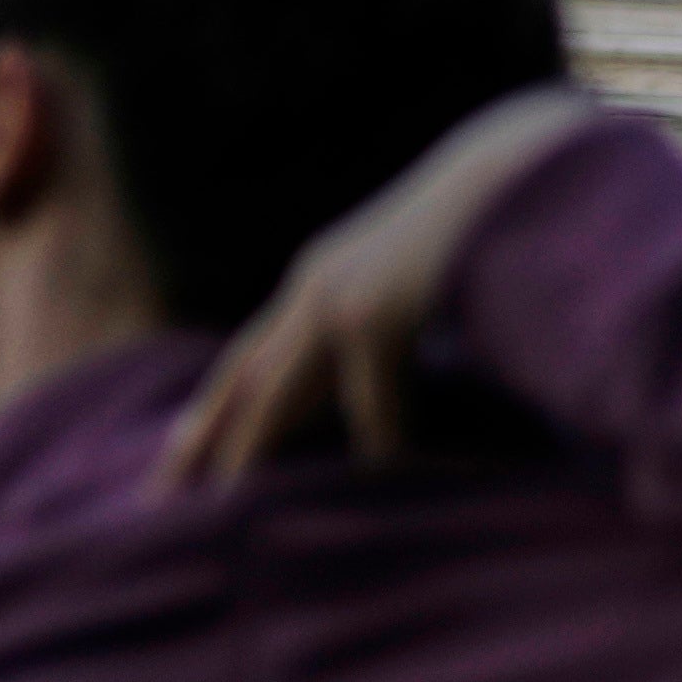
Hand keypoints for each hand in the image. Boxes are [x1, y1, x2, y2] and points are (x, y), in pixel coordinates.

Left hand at [156, 170, 511, 490]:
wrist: (518, 170)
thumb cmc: (483, 231)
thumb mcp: (421, 283)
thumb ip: (393, 330)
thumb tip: (391, 386)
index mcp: (323, 282)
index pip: (251, 359)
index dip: (213, 411)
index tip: (180, 458)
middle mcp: (315, 288)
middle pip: (242, 379)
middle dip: (201, 441)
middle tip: (163, 502)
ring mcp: (339, 299)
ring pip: (275, 395)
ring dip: (250, 454)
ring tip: (225, 511)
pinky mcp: (373, 315)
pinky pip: (370, 407)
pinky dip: (380, 448)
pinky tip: (383, 482)